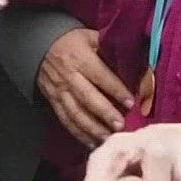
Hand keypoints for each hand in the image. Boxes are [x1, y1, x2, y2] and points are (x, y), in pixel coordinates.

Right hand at [38, 28, 134, 147]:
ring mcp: (60, 91)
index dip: (115, 89)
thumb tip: (140, 65)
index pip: (100, 75)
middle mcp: (69, 76)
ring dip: (92, 128)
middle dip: (104, 113)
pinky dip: (78, 133)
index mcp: (81, 58)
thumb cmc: (74, 42)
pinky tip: (92, 143)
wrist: (40, 46)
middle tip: (120, 126)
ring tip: (108, 139)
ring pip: (75, 113)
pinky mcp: (54, 101)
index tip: (131, 102)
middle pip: (87, 97)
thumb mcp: (91, 37)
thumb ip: (112, 50)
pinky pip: (66, 120)